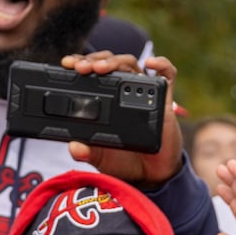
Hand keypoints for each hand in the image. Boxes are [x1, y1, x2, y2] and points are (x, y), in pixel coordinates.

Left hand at [65, 52, 184, 188]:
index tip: (68, 64)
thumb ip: (87, 151)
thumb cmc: (124, 160)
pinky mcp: (164, 100)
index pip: (92, 72)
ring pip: (131, 64)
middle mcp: (123, 91)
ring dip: (115, 61)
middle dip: (93, 60)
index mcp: (106, 99)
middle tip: (81, 67)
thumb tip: (74, 147)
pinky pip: (167, 75)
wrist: (149, 174)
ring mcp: (144, 93)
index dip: (80, 63)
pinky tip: (149, 63)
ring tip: (101, 68)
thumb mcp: (100, 157)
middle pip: (109, 62)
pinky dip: (160, 64)